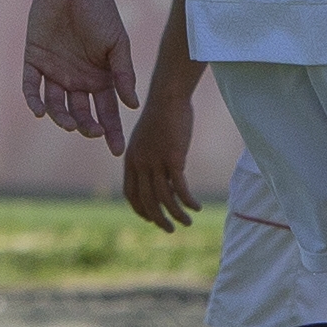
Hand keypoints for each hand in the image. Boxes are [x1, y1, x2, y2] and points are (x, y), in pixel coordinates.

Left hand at [22, 0, 137, 143]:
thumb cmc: (100, 11)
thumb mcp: (117, 43)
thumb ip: (123, 73)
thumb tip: (132, 105)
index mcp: (100, 79)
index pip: (107, 112)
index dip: (112, 132)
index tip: (117, 150)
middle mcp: (77, 81)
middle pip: (82, 114)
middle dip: (87, 127)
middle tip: (91, 131)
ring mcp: (55, 72)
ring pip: (56, 106)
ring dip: (62, 118)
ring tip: (69, 123)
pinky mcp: (34, 61)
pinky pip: (32, 87)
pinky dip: (34, 100)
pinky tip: (39, 111)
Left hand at [121, 79, 198, 232]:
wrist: (168, 98)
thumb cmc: (161, 116)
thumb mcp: (148, 139)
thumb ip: (150, 158)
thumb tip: (163, 176)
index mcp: (131, 159)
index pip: (131, 193)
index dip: (140, 209)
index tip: (150, 219)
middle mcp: (140, 163)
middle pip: (147, 200)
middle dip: (158, 219)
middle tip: (169, 229)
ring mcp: (156, 162)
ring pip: (164, 198)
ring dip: (175, 215)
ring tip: (186, 223)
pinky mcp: (173, 159)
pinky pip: (180, 188)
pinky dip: (187, 201)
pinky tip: (196, 207)